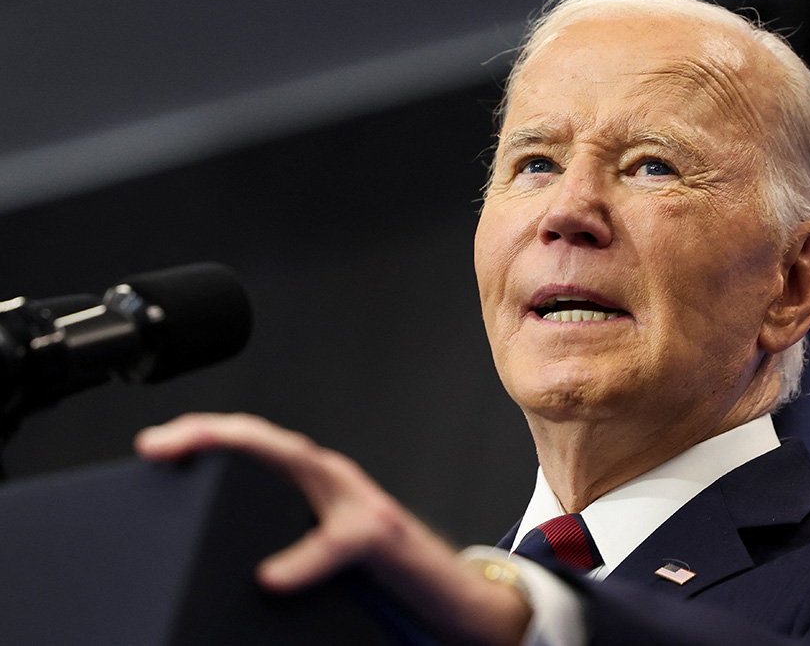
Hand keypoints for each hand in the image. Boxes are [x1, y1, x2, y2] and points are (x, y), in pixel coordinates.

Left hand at [135, 413, 530, 644]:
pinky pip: (339, 543)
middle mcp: (331, 479)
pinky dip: (304, 558)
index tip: (153, 445)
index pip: (252, 447)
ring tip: (201, 455)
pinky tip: (273, 576)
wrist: (444, 591)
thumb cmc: (375, 572)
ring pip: (299, 462)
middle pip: (266, 440)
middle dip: (211, 431)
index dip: (203, 436)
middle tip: (158, 443)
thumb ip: (279, 538)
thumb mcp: (316, 547)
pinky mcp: (380, 535)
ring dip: (248, 452)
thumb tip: (224, 563)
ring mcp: (358, 499)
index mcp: (310, 483)